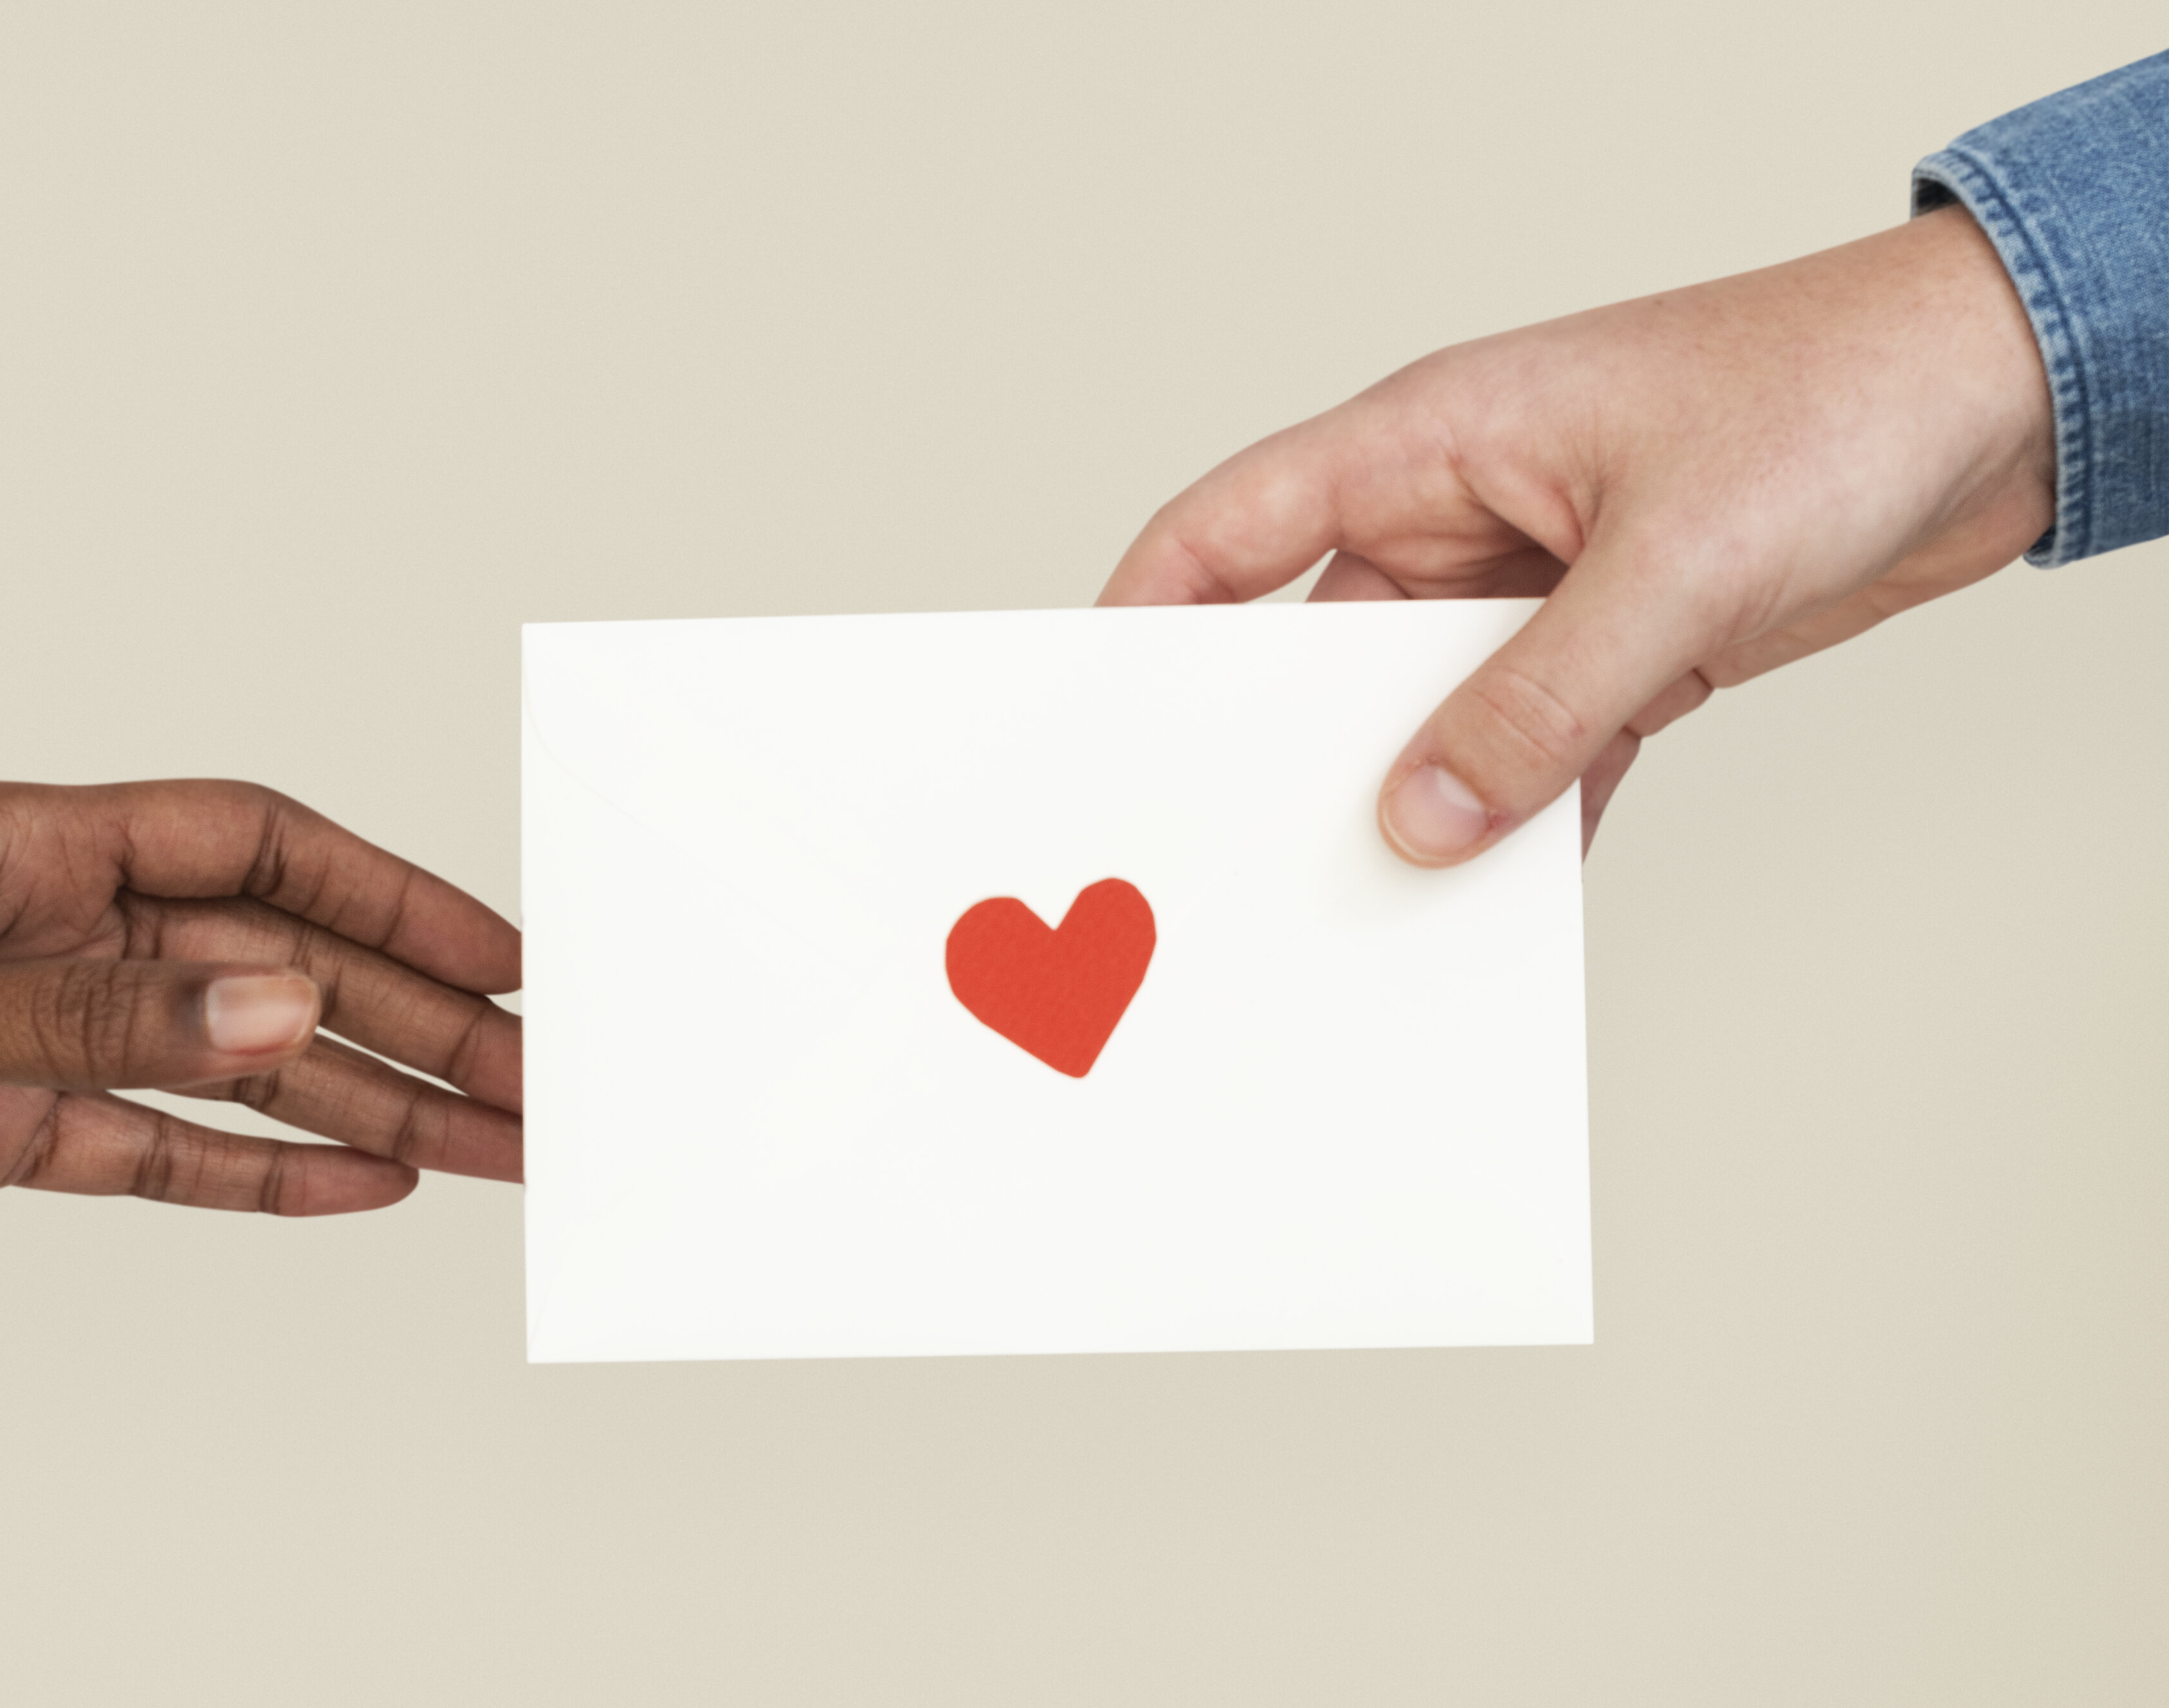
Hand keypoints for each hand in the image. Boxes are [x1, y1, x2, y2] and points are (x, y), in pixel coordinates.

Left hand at [0, 780, 521, 1252]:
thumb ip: (87, 1018)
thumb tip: (276, 1007)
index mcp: (19, 849)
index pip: (253, 847)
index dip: (390, 894)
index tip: (501, 957)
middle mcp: (43, 926)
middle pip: (272, 964)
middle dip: (412, 1023)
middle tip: (533, 1087)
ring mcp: (25, 1027)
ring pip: (234, 1064)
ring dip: (364, 1107)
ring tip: (488, 1151)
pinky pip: (155, 1147)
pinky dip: (256, 1172)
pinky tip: (357, 1189)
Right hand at [1100, 205, 2056, 862]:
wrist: (2000, 398)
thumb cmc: (1832, 396)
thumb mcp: (1674, 563)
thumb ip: (1538, 699)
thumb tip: (1423, 820)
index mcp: (1430, 442)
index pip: (1232, 529)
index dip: (1148, 617)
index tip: (1100, 718)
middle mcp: (1462, 516)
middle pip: (1324, 653)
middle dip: (1291, 755)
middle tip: (1251, 864)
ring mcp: (1536, 585)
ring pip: (1431, 717)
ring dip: (1422, 802)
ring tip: (1384, 903)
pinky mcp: (1617, 645)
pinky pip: (1533, 748)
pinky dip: (1524, 815)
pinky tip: (1511, 887)